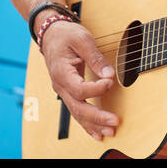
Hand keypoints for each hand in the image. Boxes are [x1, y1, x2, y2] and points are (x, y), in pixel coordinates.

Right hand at [38, 17, 119, 140]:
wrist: (52, 35)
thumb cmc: (66, 35)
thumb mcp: (82, 40)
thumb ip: (96, 58)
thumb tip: (109, 74)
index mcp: (61, 72)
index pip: (79, 88)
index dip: (96, 89)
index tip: (110, 82)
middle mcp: (60, 86)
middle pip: (78, 107)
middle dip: (97, 117)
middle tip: (114, 121)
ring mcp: (63, 91)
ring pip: (77, 113)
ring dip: (94, 124)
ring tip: (110, 132)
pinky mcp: (69, 93)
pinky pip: (77, 112)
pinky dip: (87, 124)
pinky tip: (98, 132)